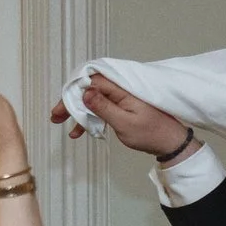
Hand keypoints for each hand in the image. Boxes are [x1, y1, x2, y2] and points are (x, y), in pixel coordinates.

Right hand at [53, 74, 196, 159]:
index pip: (92, 82)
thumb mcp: (124, 123)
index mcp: (122, 89)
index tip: (60, 107)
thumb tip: (85, 93)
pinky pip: (102, 107)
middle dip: (71, 101)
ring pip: (94, 99)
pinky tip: (81, 130)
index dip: (73, 93)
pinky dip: (91, 117)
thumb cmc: (150, 133)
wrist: (170, 142)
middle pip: (90, 88)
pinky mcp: (123, 106)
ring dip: (79, 112)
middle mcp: (121, 89)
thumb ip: (104, 107)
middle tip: (55, 116)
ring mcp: (122, 97)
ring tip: (66, 127)